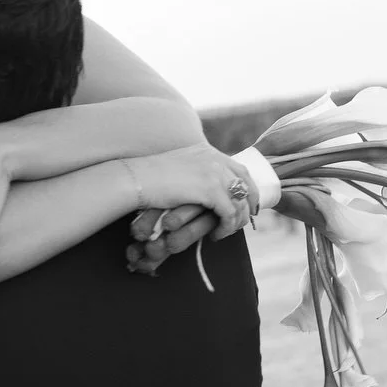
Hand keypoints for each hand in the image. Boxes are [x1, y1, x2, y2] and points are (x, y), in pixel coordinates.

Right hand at [121, 145, 257, 271]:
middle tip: (246, 220)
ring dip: (236, 220)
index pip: (238, 168)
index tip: (247, 203)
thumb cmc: (147, 177)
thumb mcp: (176, 168)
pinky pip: (229, 213)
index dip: (247, 187)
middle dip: (250, 203)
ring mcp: (214, 173)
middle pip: (246, 182)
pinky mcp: (210, 190)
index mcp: (207, 151)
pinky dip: (226, 227)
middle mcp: (214, 158)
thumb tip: (199, 186)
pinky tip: (216, 235)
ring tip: (225, 232)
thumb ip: (192, 172)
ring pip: (240, 201)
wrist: (135, 179)